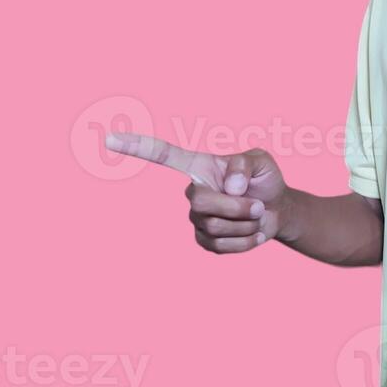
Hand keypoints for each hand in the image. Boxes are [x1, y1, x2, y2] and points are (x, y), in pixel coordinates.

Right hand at [105, 131, 287, 253]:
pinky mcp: (204, 241)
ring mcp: (196, 218)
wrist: (276, 209)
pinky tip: (253, 233)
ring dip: (245, 224)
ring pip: (212, 227)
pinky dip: (246, 241)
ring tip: (256, 215)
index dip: (138, 147)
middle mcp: (193, 191)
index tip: (110, 139)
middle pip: (200, 203)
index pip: (164, 155)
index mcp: (200, 166)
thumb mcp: (261, 161)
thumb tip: (229, 186)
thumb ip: (244, 165)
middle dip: (235, 207)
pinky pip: (221, 248)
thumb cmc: (264, 179)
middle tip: (257, 205)